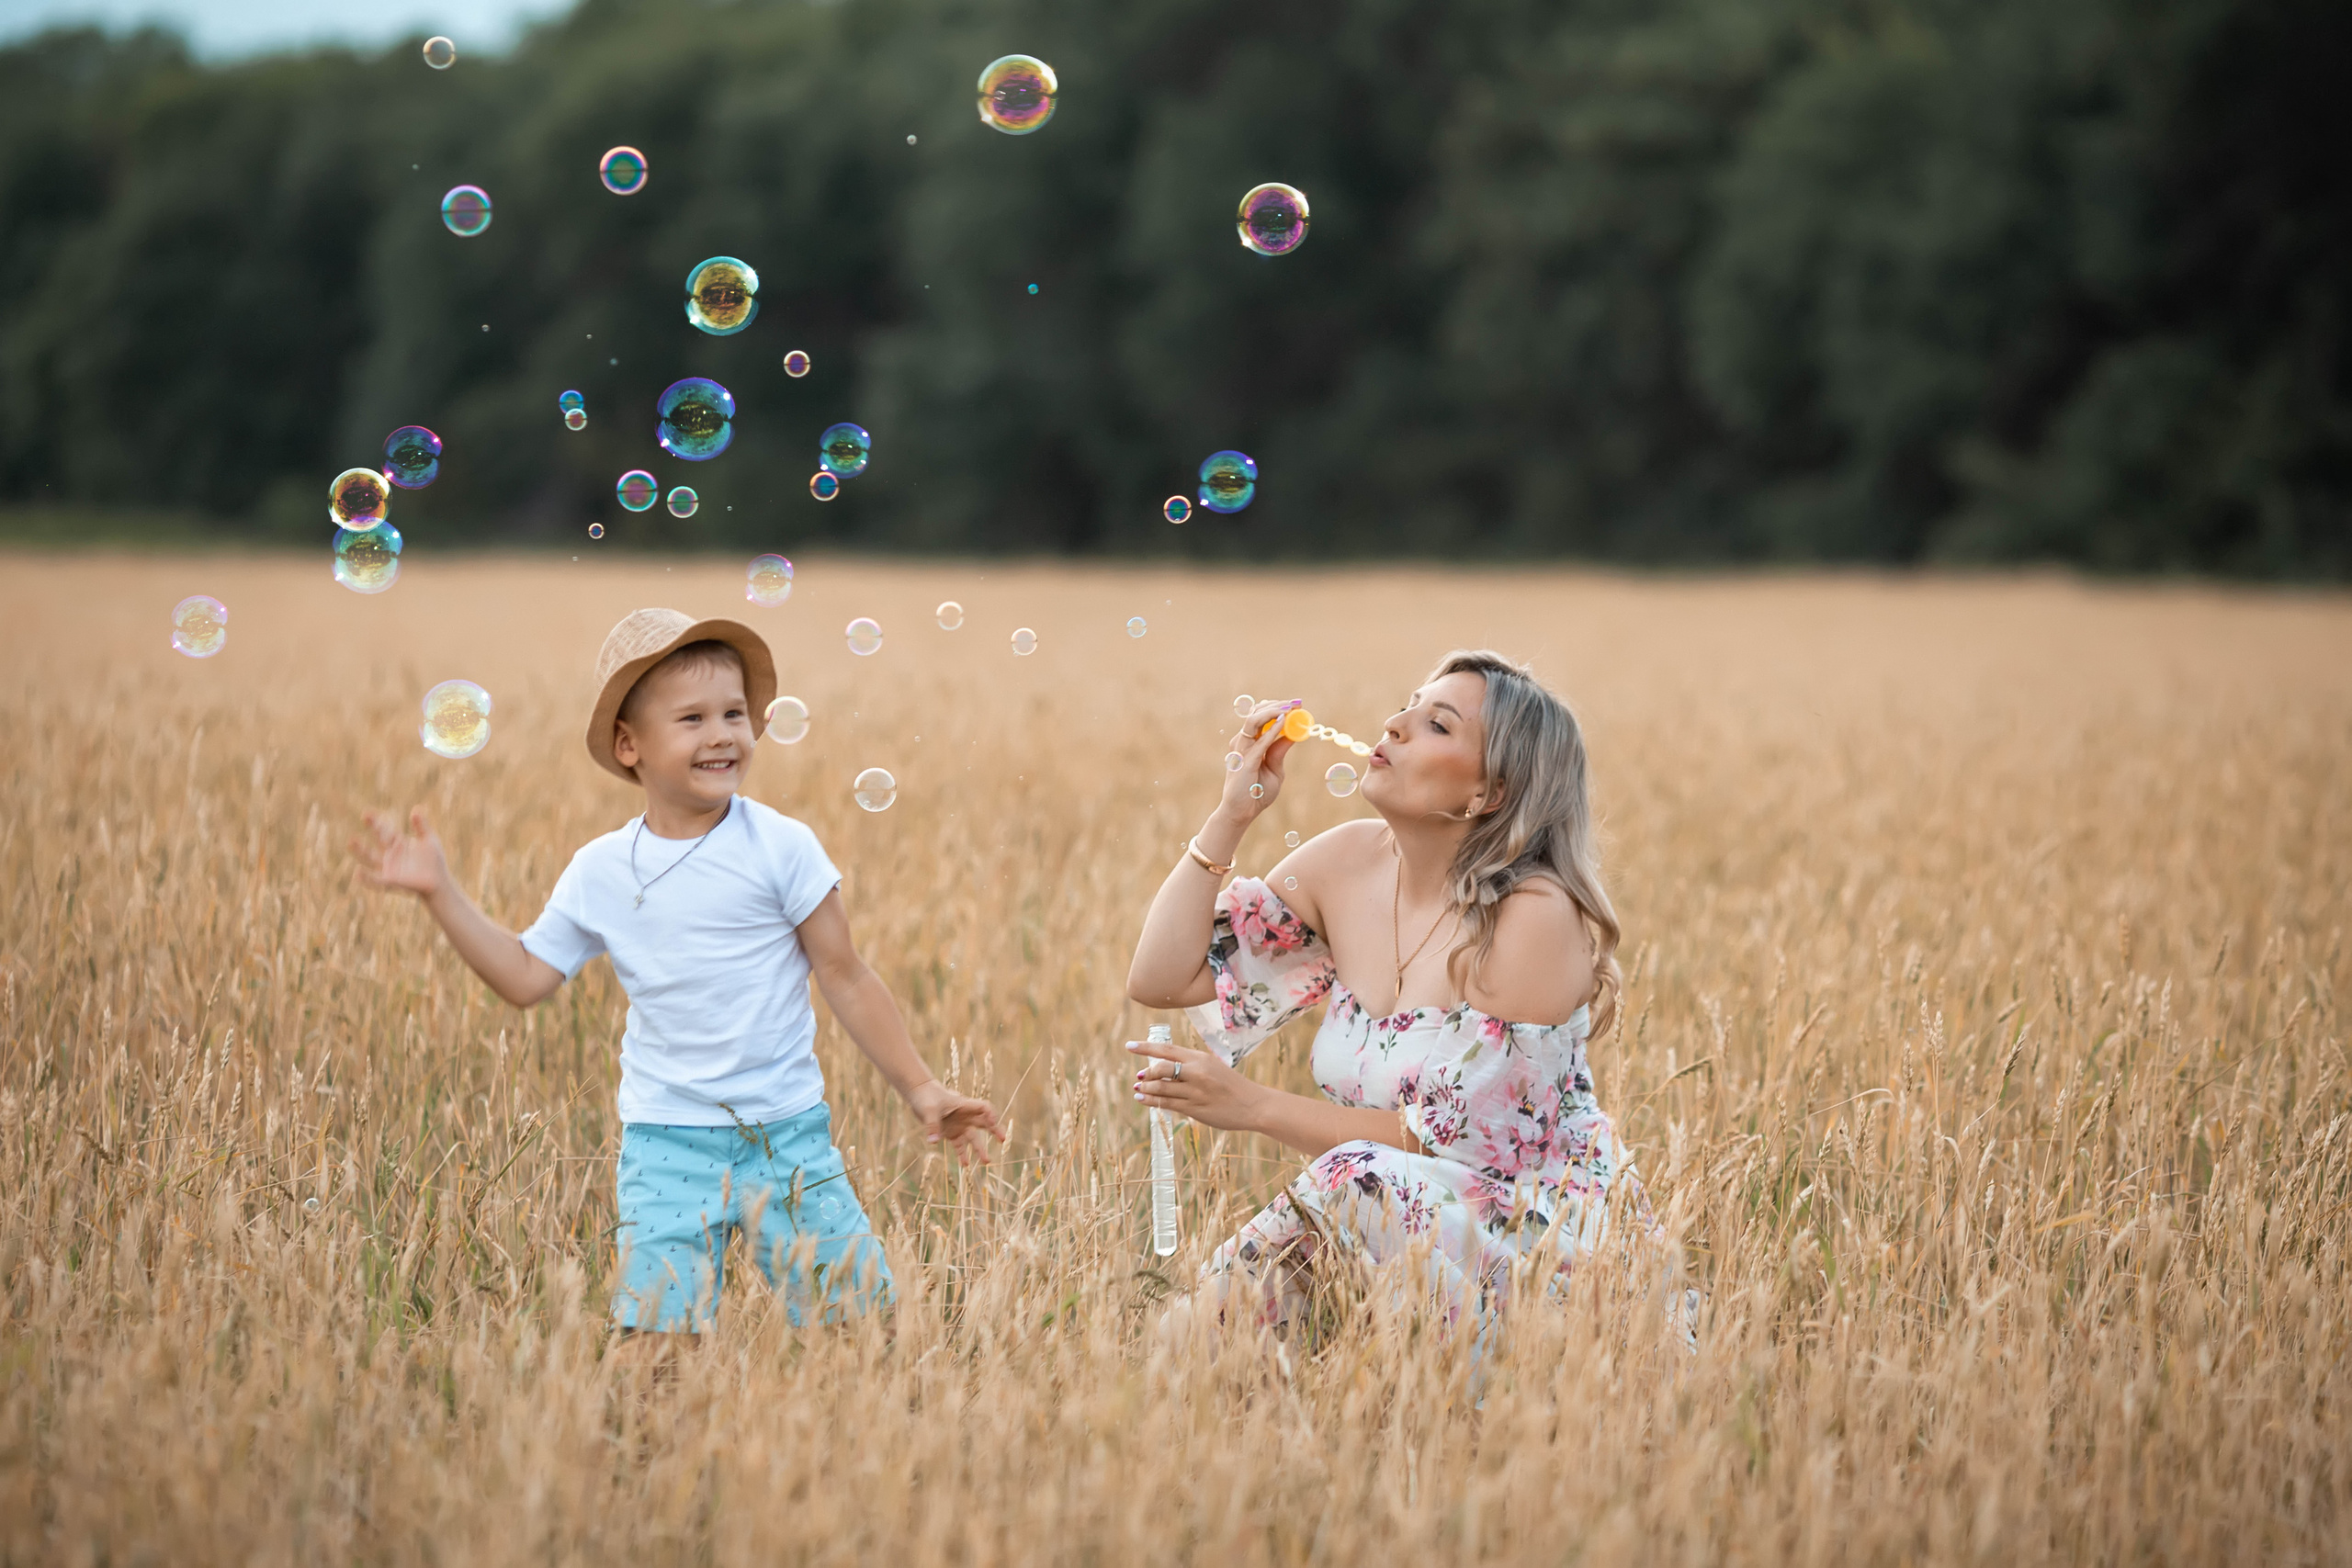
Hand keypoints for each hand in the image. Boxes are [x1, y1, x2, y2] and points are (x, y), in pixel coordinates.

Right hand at [350, 808, 451, 899]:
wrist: (439, 882)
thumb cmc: (434, 861)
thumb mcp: (429, 840)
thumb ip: (422, 826)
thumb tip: (416, 809)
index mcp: (398, 843)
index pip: (385, 830)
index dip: (376, 822)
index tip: (366, 813)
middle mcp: (390, 854)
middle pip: (378, 840)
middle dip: (372, 829)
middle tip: (363, 819)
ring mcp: (389, 868)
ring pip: (371, 858)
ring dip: (361, 851)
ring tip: (351, 842)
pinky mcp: (391, 882)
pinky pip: (376, 880)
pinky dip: (367, 878)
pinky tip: (357, 872)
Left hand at [907, 1080, 1004, 1165]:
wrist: (918, 1094)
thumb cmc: (926, 1097)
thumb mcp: (929, 1110)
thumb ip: (932, 1125)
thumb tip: (933, 1142)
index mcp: (964, 1105)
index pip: (983, 1108)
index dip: (990, 1114)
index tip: (992, 1122)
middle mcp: (965, 1116)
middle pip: (984, 1123)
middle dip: (995, 1131)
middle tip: (1003, 1140)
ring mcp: (959, 1125)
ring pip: (973, 1138)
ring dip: (979, 1149)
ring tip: (986, 1162)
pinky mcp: (951, 1133)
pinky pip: (959, 1146)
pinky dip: (962, 1155)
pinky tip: (965, 1165)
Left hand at [1128, 1035, 1263, 1133]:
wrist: (1253, 1105)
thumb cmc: (1232, 1085)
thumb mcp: (1213, 1067)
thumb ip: (1191, 1065)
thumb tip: (1164, 1067)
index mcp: (1201, 1059)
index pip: (1168, 1050)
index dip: (1146, 1047)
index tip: (1129, 1046)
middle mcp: (1197, 1073)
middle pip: (1161, 1069)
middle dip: (1146, 1072)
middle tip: (1139, 1075)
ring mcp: (1196, 1092)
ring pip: (1162, 1088)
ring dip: (1146, 1088)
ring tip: (1138, 1088)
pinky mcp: (1195, 1109)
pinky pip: (1167, 1104)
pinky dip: (1152, 1100)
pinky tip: (1143, 1099)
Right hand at [1217, 699, 1301, 823]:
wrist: (1242, 812)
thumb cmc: (1257, 792)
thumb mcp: (1275, 769)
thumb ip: (1280, 751)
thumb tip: (1293, 733)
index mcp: (1249, 743)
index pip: (1261, 717)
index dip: (1277, 708)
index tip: (1297, 704)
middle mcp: (1243, 742)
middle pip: (1256, 714)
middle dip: (1278, 705)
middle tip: (1297, 702)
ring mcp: (1241, 750)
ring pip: (1254, 721)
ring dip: (1273, 712)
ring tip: (1290, 708)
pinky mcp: (1245, 761)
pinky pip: (1260, 741)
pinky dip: (1273, 730)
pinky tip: (1284, 722)